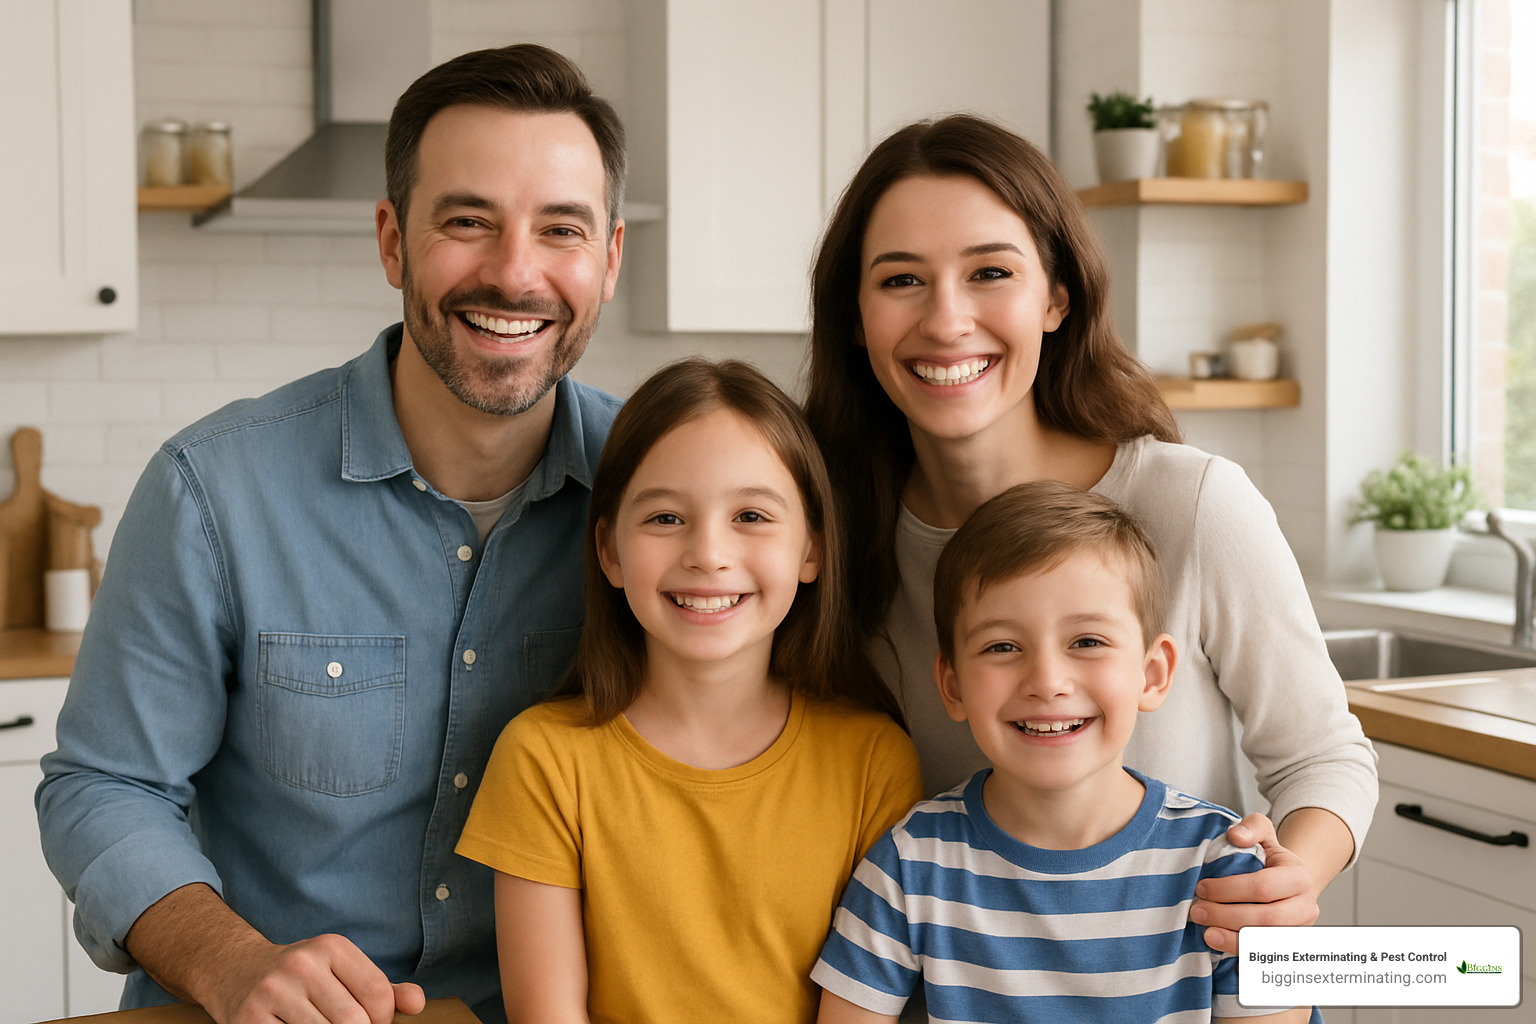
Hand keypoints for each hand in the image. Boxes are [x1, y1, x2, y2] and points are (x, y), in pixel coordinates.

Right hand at [205, 932, 425, 1023]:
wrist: (236, 971)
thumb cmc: (303, 977)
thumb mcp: (343, 971)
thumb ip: (384, 989)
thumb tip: (418, 1004)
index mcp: (331, 947)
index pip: (378, 994)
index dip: (383, 1020)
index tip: (372, 1023)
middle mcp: (302, 964)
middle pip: (354, 1022)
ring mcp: (272, 992)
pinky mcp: (249, 1019)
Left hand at [1190, 813, 1320, 954]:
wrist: (1291, 883)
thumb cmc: (1272, 858)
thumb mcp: (1264, 832)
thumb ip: (1251, 827)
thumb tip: (1235, 836)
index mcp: (1299, 877)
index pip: (1264, 886)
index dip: (1229, 889)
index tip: (1201, 888)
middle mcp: (1305, 907)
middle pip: (1266, 918)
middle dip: (1227, 916)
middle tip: (1197, 912)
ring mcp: (1300, 931)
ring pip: (1268, 943)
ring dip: (1234, 941)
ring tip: (1206, 934)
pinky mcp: (1290, 948)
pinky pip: (1269, 959)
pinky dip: (1246, 958)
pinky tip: (1225, 953)